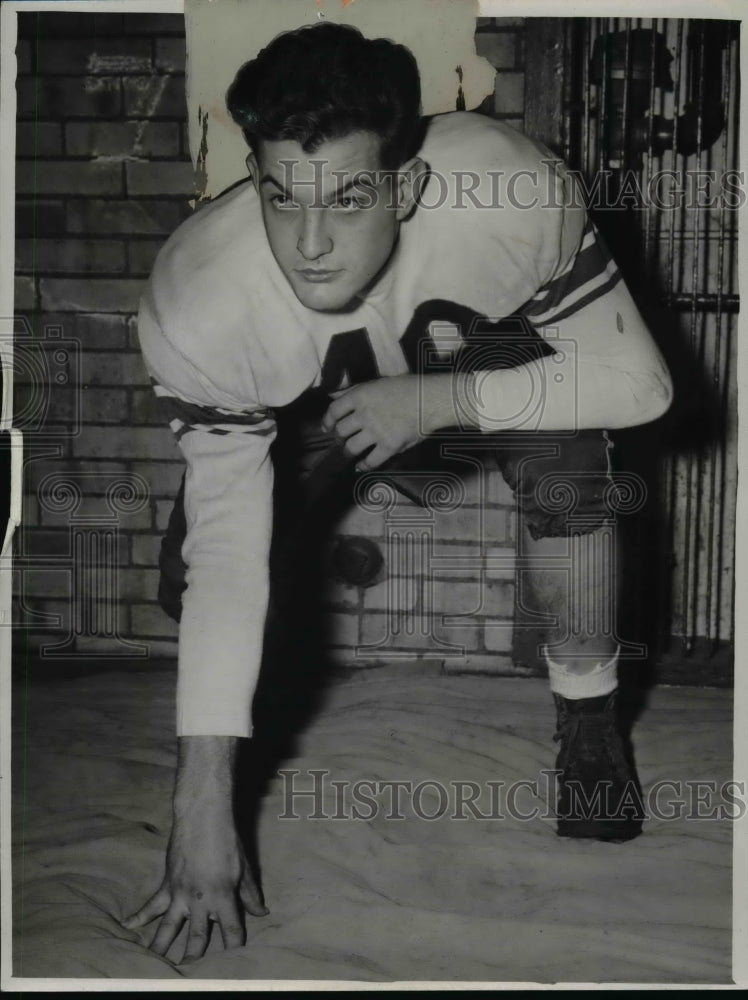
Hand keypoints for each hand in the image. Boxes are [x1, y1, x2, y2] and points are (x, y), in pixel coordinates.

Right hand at [123, 802, 267, 963]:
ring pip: (169, 927)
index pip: (230, 929)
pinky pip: (151, 904)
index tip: (234, 960)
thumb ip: (249, 894)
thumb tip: (262, 913)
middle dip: (194, 957)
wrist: (202, 817)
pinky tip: (127, 927)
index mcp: (223, 896)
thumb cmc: (227, 840)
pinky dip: (139, 916)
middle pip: (197, 936)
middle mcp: (200, 900)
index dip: (234, 946)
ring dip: (163, 948)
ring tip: (157, 966)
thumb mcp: (243, 867)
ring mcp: (180, 893)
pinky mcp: (167, 884)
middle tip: (189, 974)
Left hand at [321, 375, 428, 470]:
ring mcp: (376, 432)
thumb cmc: (407, 387)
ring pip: (352, 447)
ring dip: (349, 450)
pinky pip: (371, 460)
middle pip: (341, 431)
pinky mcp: (389, 446)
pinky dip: (364, 466)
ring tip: (351, 451)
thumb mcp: (377, 383)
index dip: (327, 420)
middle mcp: (364, 414)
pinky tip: (361, 467)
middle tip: (343, 438)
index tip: (327, 427)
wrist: (430, 400)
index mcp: (360, 396)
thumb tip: (333, 395)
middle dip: (340, 436)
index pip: (334, 410)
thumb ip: (354, 391)